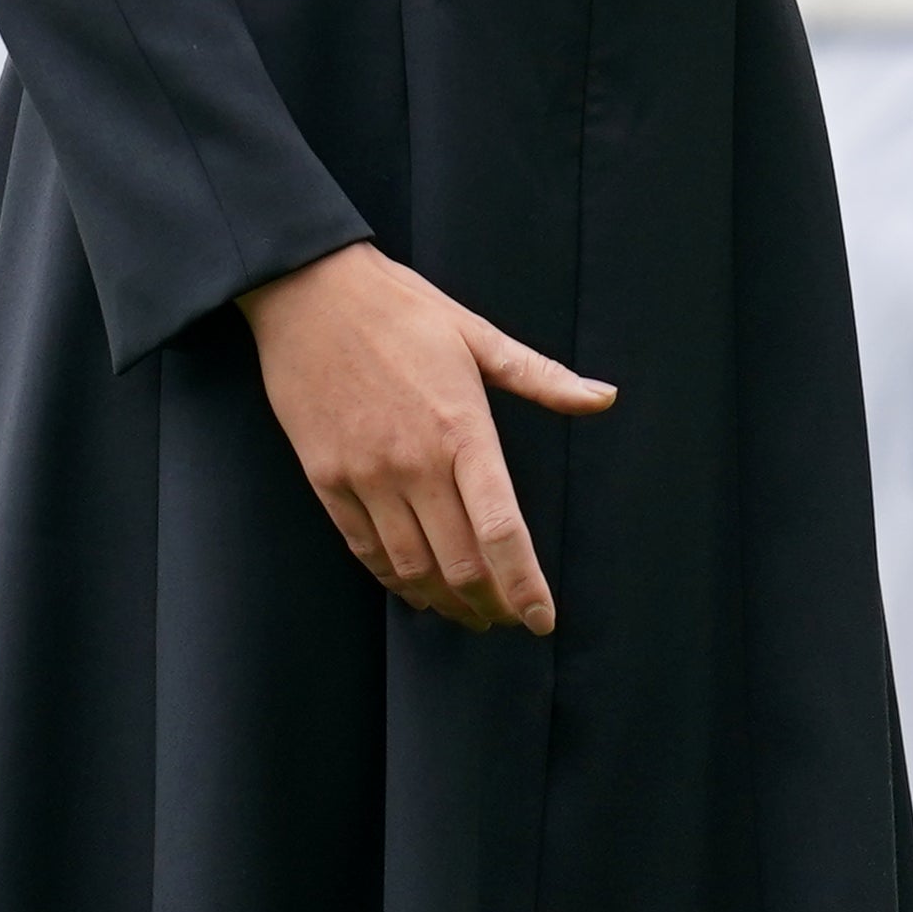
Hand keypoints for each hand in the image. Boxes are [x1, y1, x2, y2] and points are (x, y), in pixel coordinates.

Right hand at [235, 239, 614, 635]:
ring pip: (413, 568)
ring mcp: (367, 475)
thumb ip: (542, 378)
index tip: (543, 620)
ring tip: (469, 613)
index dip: (526, 586)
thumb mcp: (477, 335)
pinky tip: (417, 590)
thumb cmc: (400, 308)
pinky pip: (366, 550)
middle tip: (509, 620)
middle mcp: (415, 463)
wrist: (308, 291)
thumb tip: (604, 396)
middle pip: (461, 563)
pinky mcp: (328, 479)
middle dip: (492, 604)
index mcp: (462, 429)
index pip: (502, 529)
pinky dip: (396, 581)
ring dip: (447, 602)